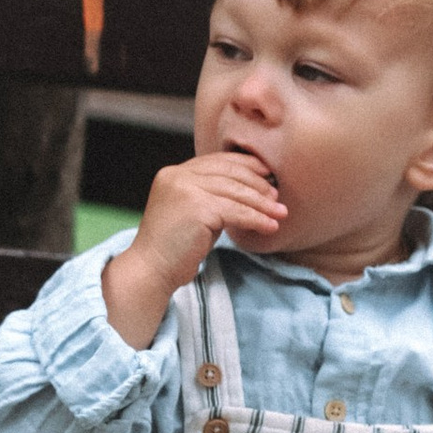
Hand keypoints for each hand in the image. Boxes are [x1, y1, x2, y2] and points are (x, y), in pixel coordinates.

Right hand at [101, 151, 285, 346]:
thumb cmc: (175, 248)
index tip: (267, 176)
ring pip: (236, 192)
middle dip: (258, 185)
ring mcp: (185, 189)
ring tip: (281, 214)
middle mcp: (177, 176)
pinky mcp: (196, 207)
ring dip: (263, 204)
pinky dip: (257, 219)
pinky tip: (270, 226)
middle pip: (229, 173)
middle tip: (278, 198)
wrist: (151, 270)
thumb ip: (212, 195)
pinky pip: (236, 211)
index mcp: (174, 173)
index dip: (246, 166)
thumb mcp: (193, 212)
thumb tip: (252, 189)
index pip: (217, 162)